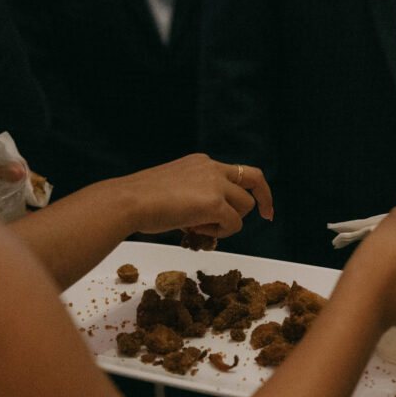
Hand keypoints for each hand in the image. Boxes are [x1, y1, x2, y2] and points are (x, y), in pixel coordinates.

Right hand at [108, 153, 273, 237]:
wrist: (128, 202)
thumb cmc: (139, 201)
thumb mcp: (172, 191)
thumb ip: (193, 200)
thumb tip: (203, 223)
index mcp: (201, 162)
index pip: (237, 172)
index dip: (253, 188)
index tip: (263, 205)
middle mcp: (211, 167)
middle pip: (253, 180)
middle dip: (260, 201)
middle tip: (267, 217)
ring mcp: (214, 184)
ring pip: (245, 206)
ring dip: (229, 223)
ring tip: (200, 228)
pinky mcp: (214, 203)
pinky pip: (233, 225)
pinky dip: (219, 234)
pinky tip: (195, 232)